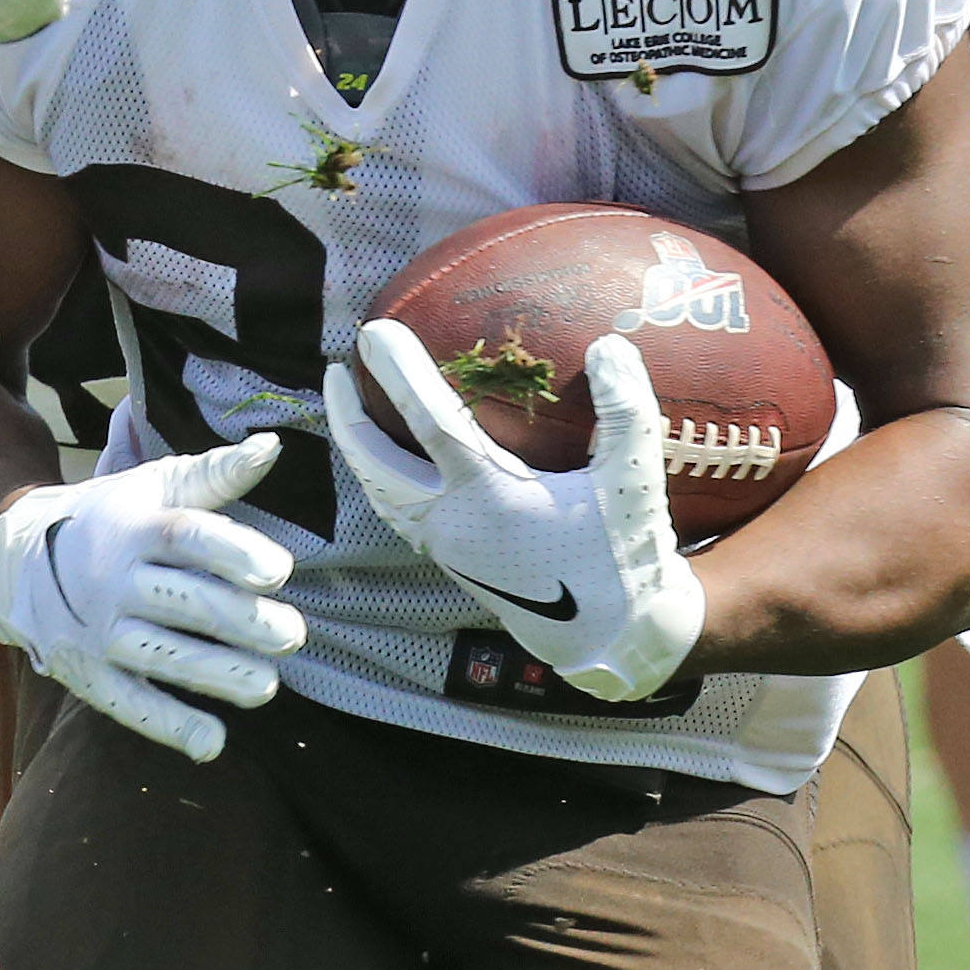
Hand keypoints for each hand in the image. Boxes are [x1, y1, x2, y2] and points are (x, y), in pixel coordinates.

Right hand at [0, 436, 305, 763]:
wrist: (15, 558)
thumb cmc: (108, 518)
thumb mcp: (152, 486)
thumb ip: (214, 474)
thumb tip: (273, 447)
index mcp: (135, 526)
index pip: (187, 536)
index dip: (235, 553)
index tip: (280, 571)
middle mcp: (114, 578)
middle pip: (184, 602)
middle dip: (243, 621)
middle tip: (292, 634)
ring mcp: (99, 630)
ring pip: (161, 656)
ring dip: (216, 674)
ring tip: (266, 686)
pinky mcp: (89, 674)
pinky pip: (129, 704)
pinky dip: (169, 725)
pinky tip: (212, 743)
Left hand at [326, 321, 705, 704]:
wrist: (610, 637)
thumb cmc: (622, 556)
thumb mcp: (634, 482)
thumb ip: (626, 411)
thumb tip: (608, 344)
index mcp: (488, 496)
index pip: (429, 421)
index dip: (399, 373)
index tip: (372, 332)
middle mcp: (452, 521)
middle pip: (373, 464)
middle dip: (346, 416)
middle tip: (335, 370)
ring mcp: (445, 545)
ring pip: (378, 492)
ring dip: (356, 449)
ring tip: (349, 410)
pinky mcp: (450, 561)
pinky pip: (397, 512)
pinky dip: (381, 478)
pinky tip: (391, 459)